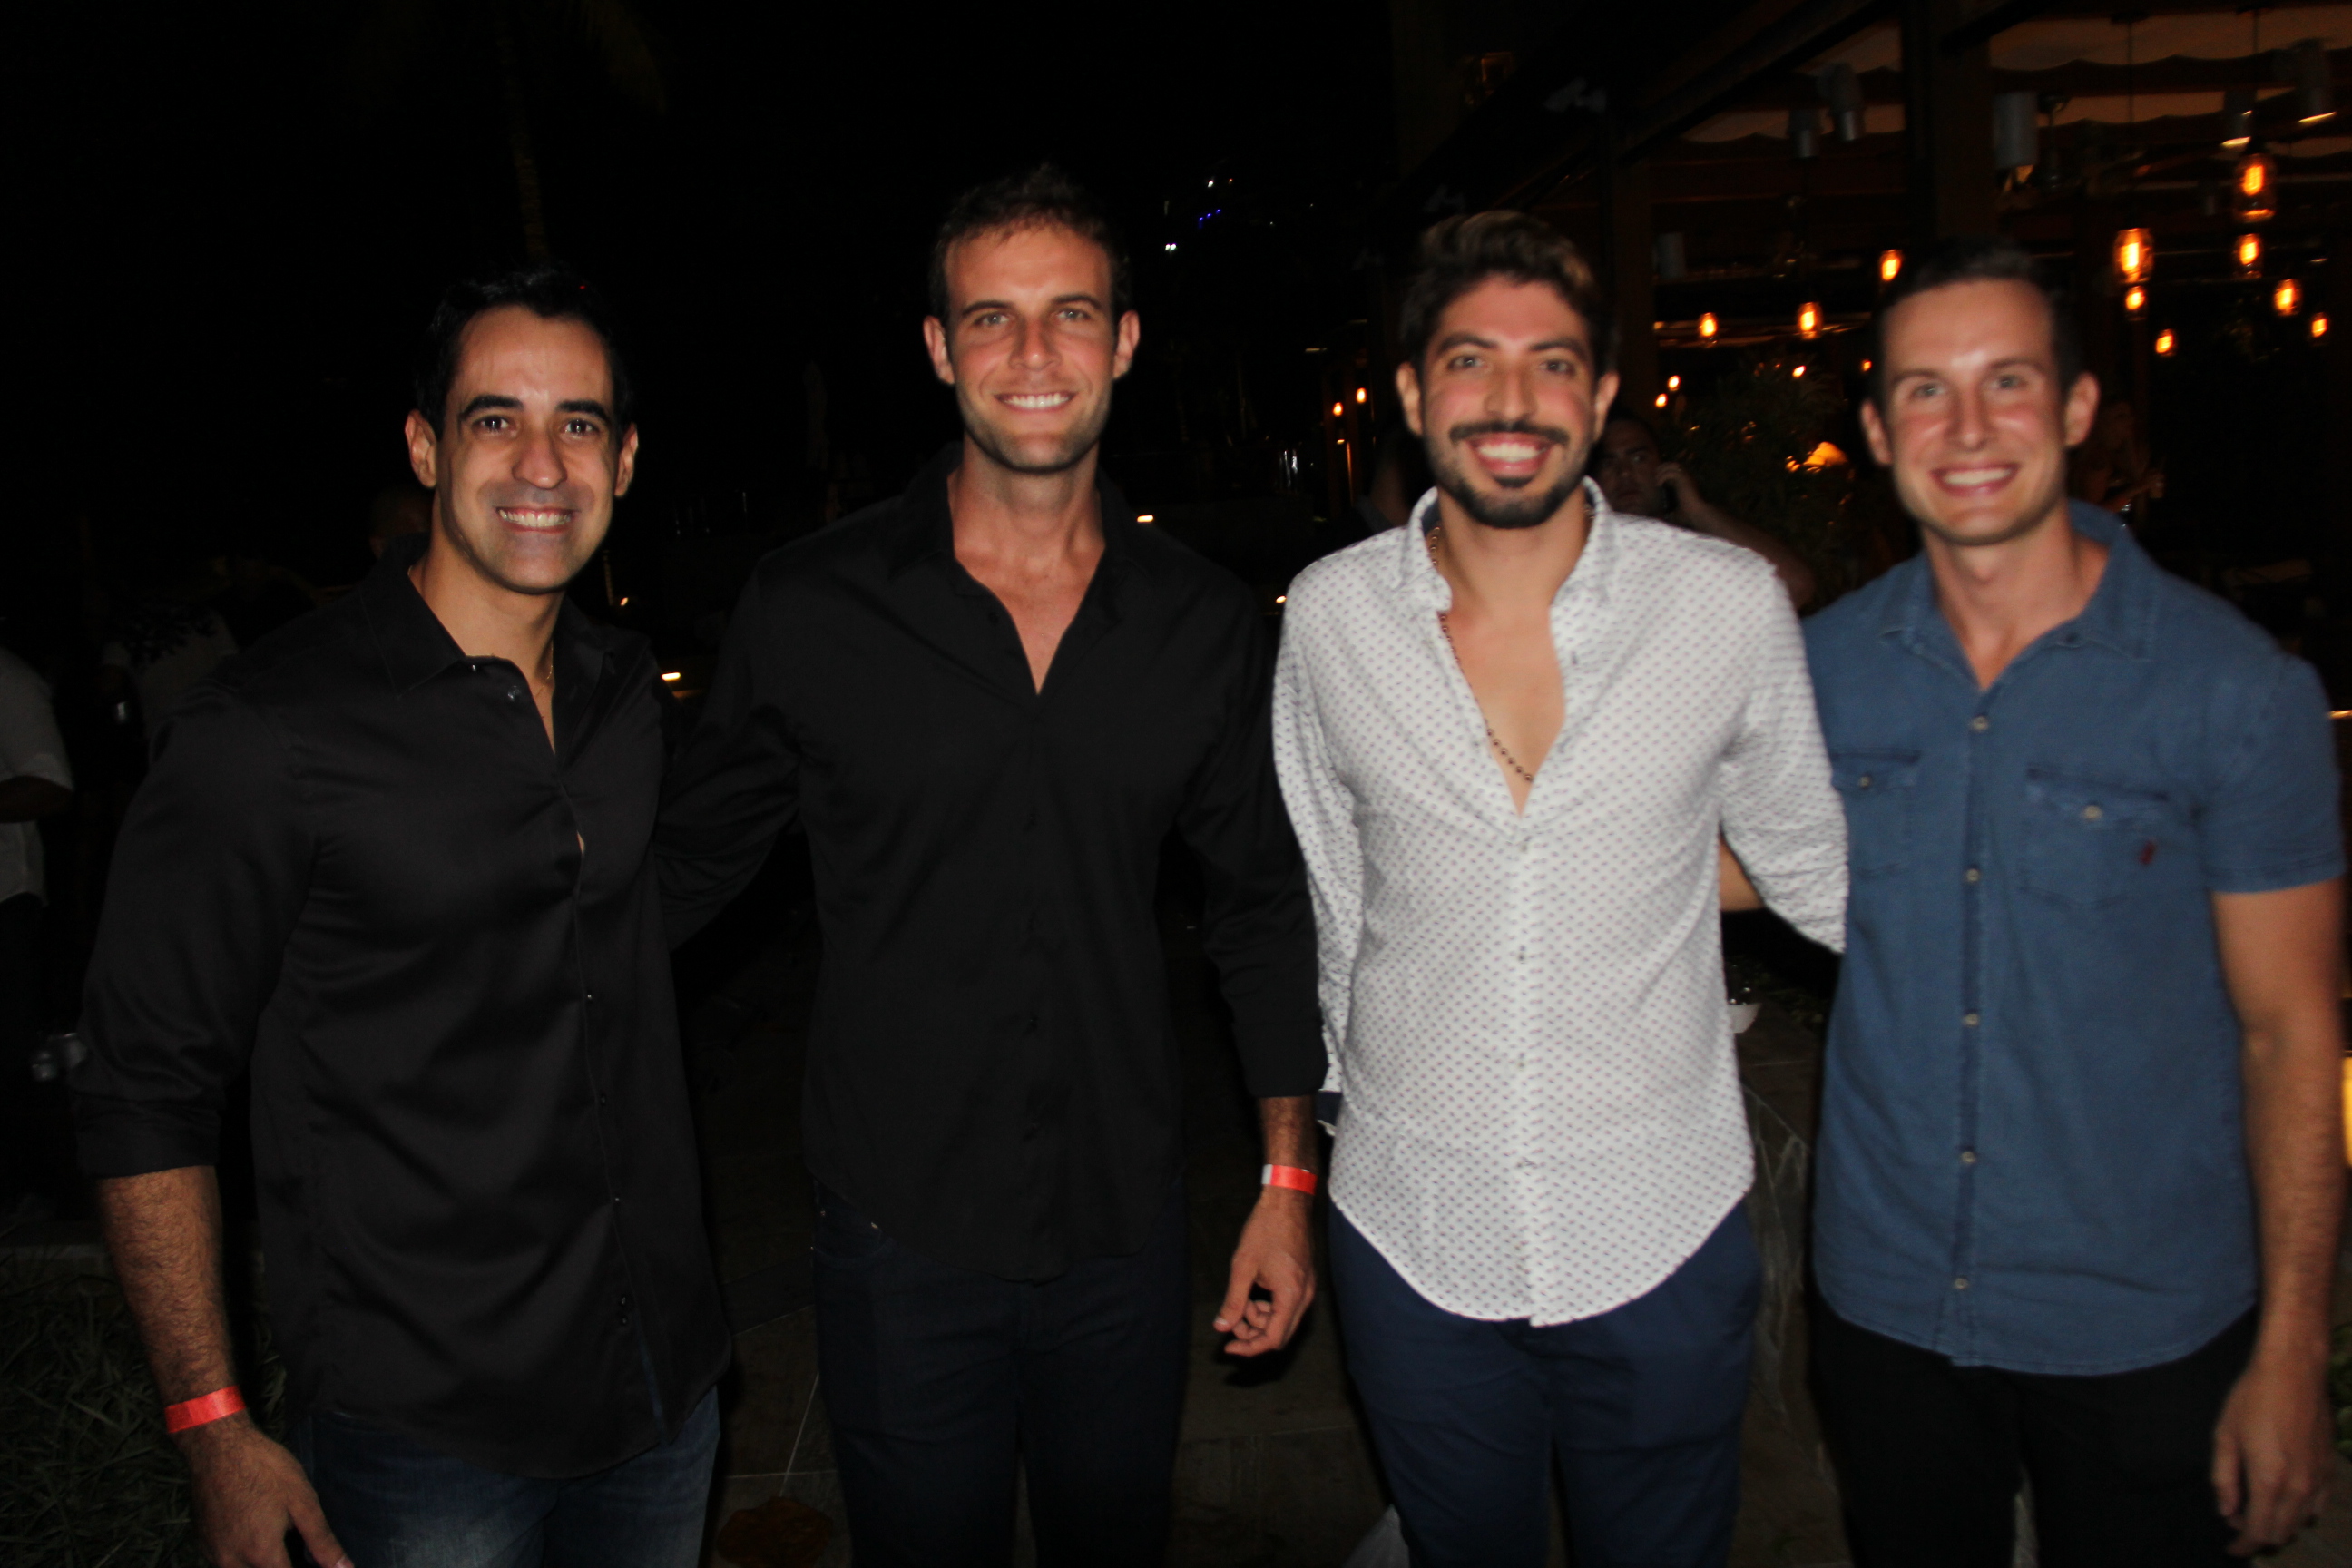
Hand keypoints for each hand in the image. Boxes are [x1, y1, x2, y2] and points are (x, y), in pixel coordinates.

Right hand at [181, 1417, 350, 1567]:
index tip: (311, 1562)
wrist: (218, 1447)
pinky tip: (253, 1532)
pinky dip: (241, 1557)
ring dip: (261, 1563)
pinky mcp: (201, 1543)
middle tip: (294, 1548)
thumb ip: (322, 1540)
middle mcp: (231, 1562)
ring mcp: (212, 1554)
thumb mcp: (302, 1501)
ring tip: (275, 1538)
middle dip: (280, 1565)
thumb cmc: (264, 1469)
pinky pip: (224, 1562)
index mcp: (261, 1553)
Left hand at [1214, 1189, 1314, 1357]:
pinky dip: (1269, 1307)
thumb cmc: (1265, 1230)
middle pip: (1280, 1335)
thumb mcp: (1243, 1267)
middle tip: (1231, 1321)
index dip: (1249, 1348)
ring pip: (1283, 1322)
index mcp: (1291, 1295)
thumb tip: (1222, 1327)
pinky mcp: (1304, 1281)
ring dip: (1259, 1319)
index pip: (1272, 1339)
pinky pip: (1287, 1307)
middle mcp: (1304, 1297)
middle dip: (1253, 1334)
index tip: (1228, 1349)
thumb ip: (1233, 1301)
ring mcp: (1307, 1289)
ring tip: (1241, 1299)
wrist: (1287, 1202)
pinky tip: (1254, 1292)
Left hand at [1655, 462, 1703, 510]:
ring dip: (1662, 471)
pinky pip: (1671, 472)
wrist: (1697, 513)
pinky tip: (1658, 484)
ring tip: (1656, 480)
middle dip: (1662, 468)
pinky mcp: (1685, 480)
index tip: (1656, 480)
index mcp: (1686, 482)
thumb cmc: (1688, 514)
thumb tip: (1661, 515)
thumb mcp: (1676, 509)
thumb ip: (1670, 507)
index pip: (1674, 470)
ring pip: (1672, 465)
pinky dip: (1663, 476)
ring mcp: (1687, 477)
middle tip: (1655, 477)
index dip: (1664, 472)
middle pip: (1673, 464)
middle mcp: (1687, 477)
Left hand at [2211, 1347, 2333, 1554]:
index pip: (2259, 1531)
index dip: (2243, 1545)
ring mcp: (2319, 1479)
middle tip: (2238, 1524)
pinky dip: (2300, 1512)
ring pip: (2301, 1521)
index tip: (2231, 1549)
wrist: (2294, 1372)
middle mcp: (2299, 1487)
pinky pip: (2317, 1505)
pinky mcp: (2329, 1469)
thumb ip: (2224, 1479)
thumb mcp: (2225, 1436)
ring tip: (2257, 1512)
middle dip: (2259, 1536)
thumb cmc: (2252, 1399)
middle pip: (2282, 1532)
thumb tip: (2226, 1511)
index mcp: (2270, 1481)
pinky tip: (2286, 1501)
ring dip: (2280, 1525)